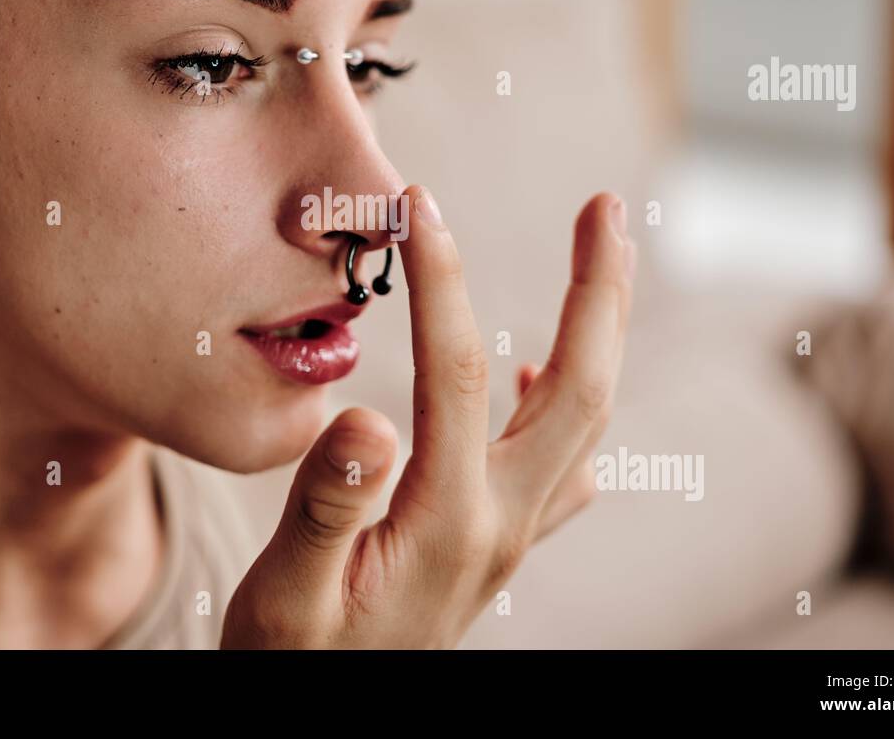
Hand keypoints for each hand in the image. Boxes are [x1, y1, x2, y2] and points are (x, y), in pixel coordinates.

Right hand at [221, 187, 635, 647]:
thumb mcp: (286, 597)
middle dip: (597, 290)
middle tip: (606, 206)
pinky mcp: (500, 542)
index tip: (420, 205)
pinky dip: (569, 403)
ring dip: (597, 330)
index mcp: (446, 522)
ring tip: (601, 257)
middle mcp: (500, 522)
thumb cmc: (295, 663)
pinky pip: (564, 464)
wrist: (325, 718)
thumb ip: (326, 509)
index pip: (461, 376)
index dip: (443, 282)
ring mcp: (512, 533)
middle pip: (579, 389)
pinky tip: (541, 375)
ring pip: (582, 417)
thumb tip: (366, 417)